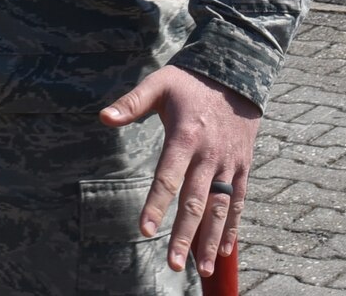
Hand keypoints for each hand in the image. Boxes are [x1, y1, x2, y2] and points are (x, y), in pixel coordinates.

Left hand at [101, 66, 261, 277]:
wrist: (236, 75)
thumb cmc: (189, 82)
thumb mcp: (158, 84)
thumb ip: (131, 103)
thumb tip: (103, 117)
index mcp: (185, 137)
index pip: (167, 177)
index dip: (155, 204)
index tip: (144, 229)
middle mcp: (208, 155)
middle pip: (195, 201)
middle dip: (184, 234)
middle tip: (174, 264)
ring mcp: (228, 164)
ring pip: (220, 208)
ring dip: (210, 240)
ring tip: (203, 269)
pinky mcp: (242, 167)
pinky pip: (238, 202)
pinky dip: (232, 227)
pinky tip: (223, 250)